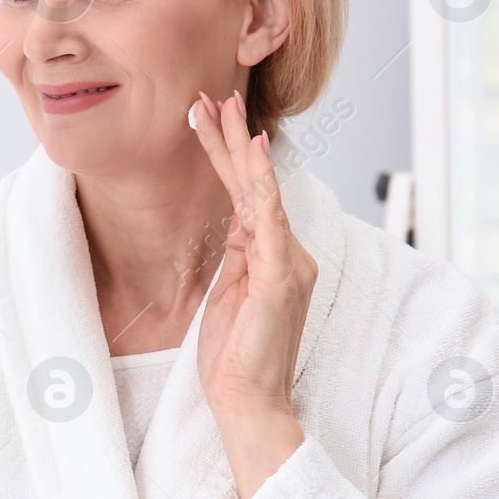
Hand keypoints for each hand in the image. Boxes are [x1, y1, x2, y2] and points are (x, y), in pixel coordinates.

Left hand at [190, 89, 315, 498]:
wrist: (251, 404)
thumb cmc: (237, 358)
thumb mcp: (229, 296)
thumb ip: (236, 257)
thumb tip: (233, 223)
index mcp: (271, 256)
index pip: (247, 194)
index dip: (228, 155)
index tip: (208, 117)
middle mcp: (288, 253)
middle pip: (256, 183)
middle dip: (233, 137)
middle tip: (214, 94)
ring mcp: (289, 263)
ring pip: (262, 192)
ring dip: (239, 148)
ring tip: (221, 109)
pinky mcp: (282, 278)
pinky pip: (270, 221)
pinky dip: (261, 186)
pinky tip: (252, 156)